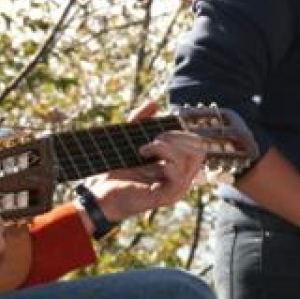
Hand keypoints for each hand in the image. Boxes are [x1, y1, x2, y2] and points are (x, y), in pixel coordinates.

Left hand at [89, 102, 208, 223]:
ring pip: (189, 159)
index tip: (158, 132)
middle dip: (175, 137)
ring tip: (144, 148)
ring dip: (166, 146)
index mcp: (178, 167)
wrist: (101, 195)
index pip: (197, 145)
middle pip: (198, 150)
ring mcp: (176, 189)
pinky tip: (143, 155)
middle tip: (152, 140)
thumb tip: (154, 102)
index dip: (181, 133)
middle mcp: (182, 178)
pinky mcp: (167, 196)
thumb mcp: (130, 140)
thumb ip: (140, 120)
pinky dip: (162, 158)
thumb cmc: (117, 171)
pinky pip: (178, 174)